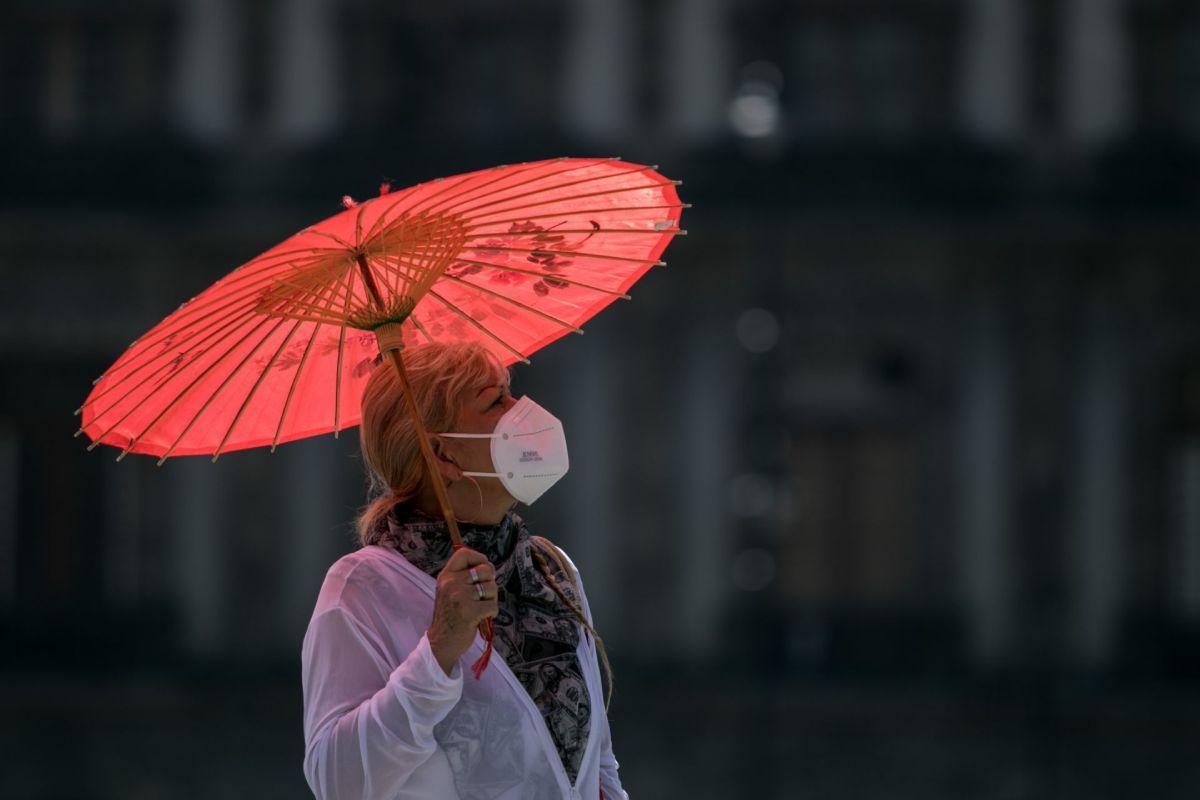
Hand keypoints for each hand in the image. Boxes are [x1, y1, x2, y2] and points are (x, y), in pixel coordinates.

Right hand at [426, 547, 497, 676]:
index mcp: (446, 576)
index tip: (483, 571)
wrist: (441, 642)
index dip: (479, 558)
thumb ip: (463, 577)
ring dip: (492, 599)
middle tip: (484, 595)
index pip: (464, 553)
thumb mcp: (449, 591)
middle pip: (485, 569)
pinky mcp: (470, 611)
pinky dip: (492, 613)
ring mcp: (460, 597)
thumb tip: (488, 567)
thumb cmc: (450, 616)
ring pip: (492, 587)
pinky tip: (482, 618)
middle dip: (490, 582)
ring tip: (481, 608)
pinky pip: (493, 605)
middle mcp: (451, 583)